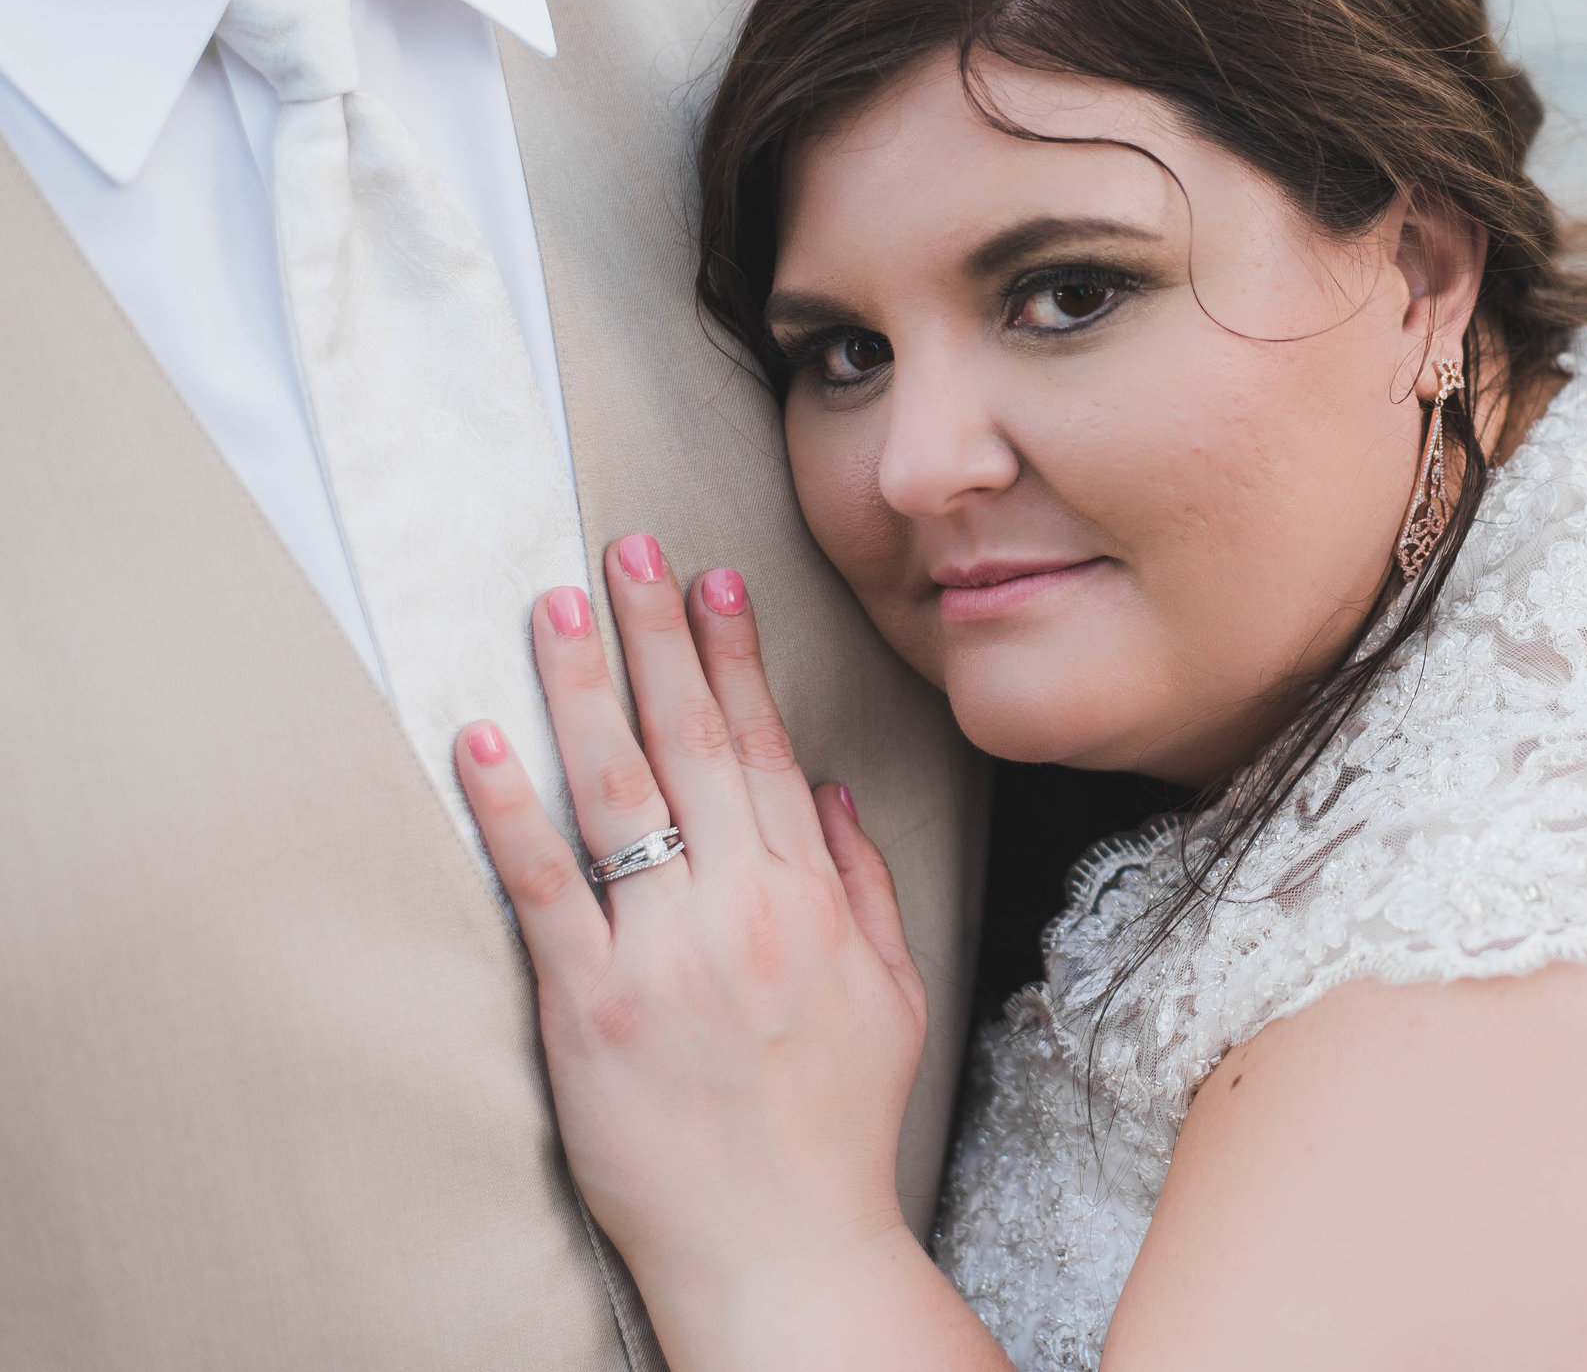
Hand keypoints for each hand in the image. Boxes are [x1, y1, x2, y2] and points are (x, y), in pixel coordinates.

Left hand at [454, 537, 928, 1348]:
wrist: (786, 1246)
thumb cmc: (837, 1127)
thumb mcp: (893, 995)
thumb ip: (865, 885)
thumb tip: (833, 792)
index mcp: (812, 899)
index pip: (768, 750)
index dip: (737, 659)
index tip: (714, 585)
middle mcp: (742, 906)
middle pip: (694, 743)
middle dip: (658, 635)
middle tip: (626, 551)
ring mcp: (664, 953)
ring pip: (619, 792)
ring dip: (586, 686)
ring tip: (557, 604)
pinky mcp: (591, 1009)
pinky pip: (545, 890)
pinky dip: (510, 810)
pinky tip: (483, 739)